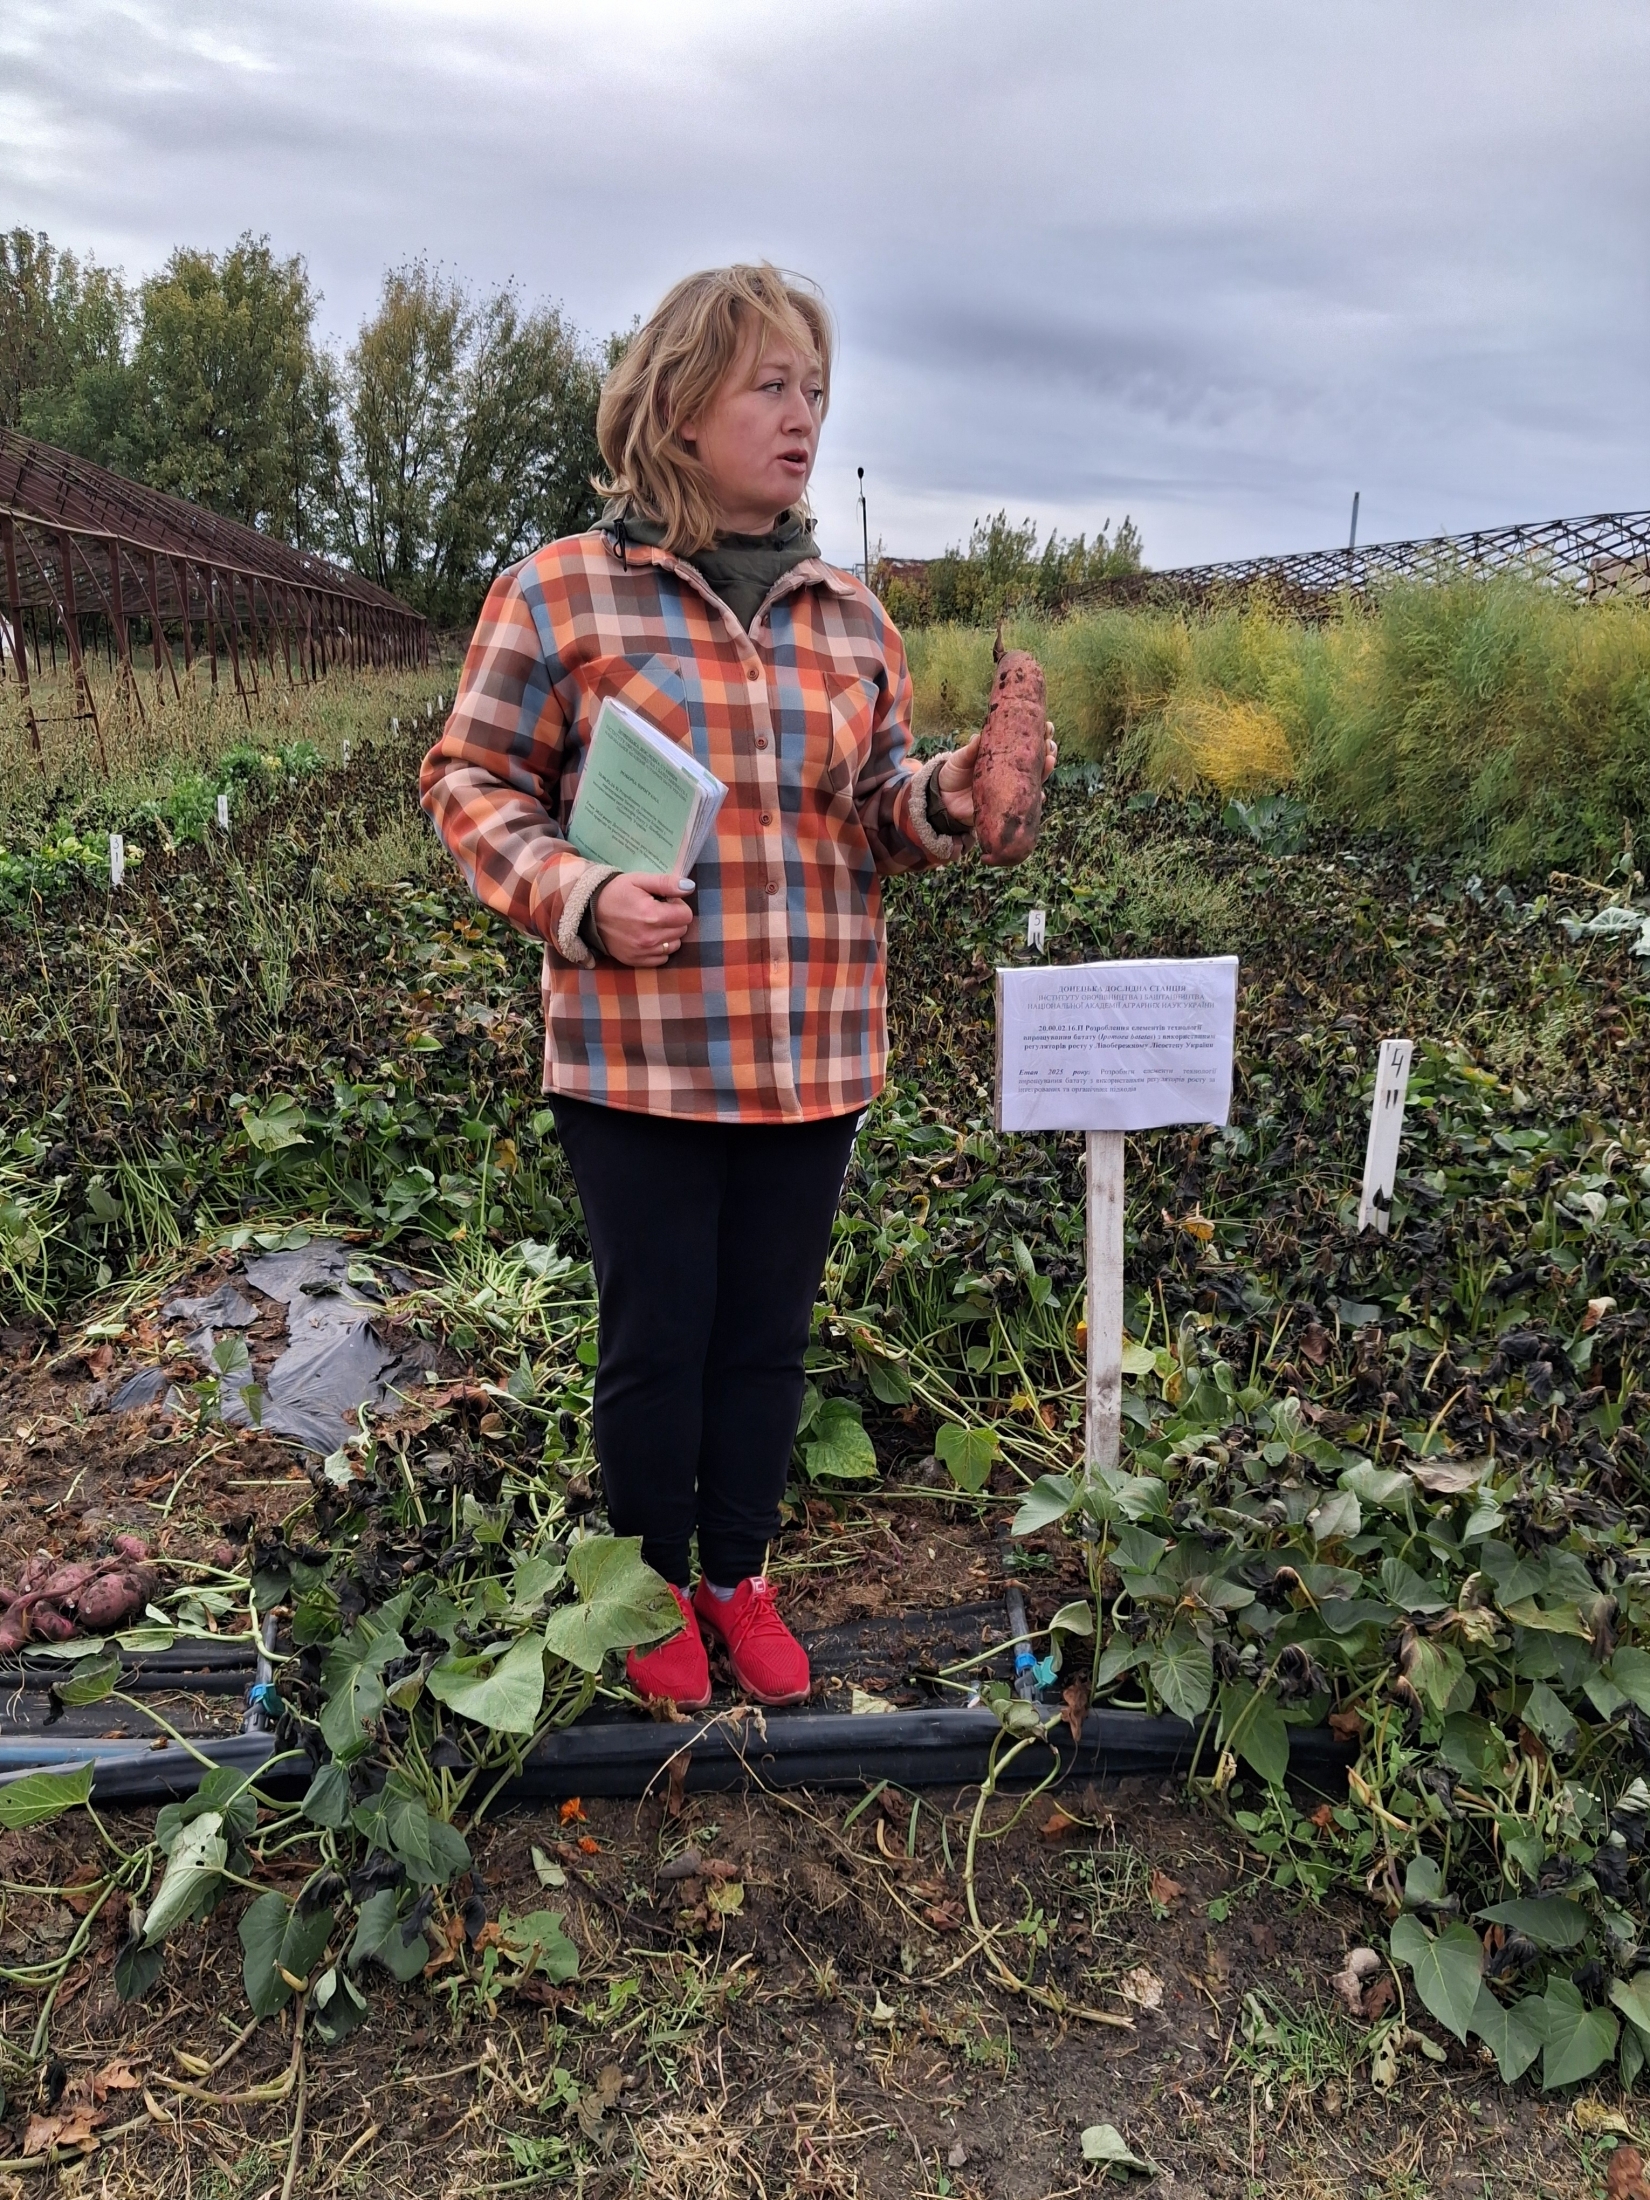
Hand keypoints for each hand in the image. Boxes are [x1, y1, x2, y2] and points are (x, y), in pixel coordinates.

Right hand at [590, 873, 694, 965]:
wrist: (588, 912)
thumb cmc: (616, 892)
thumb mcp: (639, 880)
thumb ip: (666, 883)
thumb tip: (690, 887)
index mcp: (652, 915)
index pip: (686, 915)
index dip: (678, 905)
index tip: (665, 901)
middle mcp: (649, 937)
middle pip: (681, 930)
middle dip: (674, 919)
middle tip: (656, 910)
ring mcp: (642, 952)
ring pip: (674, 945)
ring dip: (668, 934)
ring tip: (651, 924)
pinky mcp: (636, 961)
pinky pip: (662, 959)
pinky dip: (659, 948)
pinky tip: (647, 936)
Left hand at [934, 723, 1057, 830]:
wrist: (944, 800)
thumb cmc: (954, 774)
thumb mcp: (959, 760)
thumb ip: (970, 751)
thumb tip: (979, 736)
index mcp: (1004, 754)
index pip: (1027, 742)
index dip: (1041, 733)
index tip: (1047, 726)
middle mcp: (1012, 771)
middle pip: (1038, 759)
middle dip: (1049, 749)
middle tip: (1049, 743)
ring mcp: (1012, 789)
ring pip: (1037, 780)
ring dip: (1046, 770)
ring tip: (1049, 761)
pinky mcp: (1008, 807)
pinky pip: (1026, 805)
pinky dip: (1035, 801)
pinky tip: (1039, 795)